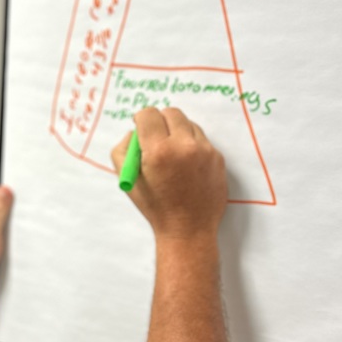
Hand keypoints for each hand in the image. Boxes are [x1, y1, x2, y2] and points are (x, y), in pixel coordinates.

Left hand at [0, 186, 13, 290]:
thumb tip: (5, 190)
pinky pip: (7, 235)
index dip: (11, 193)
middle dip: (15, 210)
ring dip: (15, 225)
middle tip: (24, 213)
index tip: (23, 197)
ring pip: (6, 222)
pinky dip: (14, 236)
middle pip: (4, 208)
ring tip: (21, 227)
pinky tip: (17, 240)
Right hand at [111, 108, 226, 240]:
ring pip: (188, 124)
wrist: (188, 229)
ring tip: (172, 155)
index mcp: (158, 151)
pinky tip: (187, 166)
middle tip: (155, 136)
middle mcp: (184, 146)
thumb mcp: (129, 180)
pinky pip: (202, 139)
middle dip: (160, 120)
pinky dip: (192, 146)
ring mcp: (204, 150)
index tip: (140, 126)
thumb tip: (133, 132)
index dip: (141, 119)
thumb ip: (123, 150)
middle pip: (171, 113)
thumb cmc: (156, 207)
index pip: (149, 114)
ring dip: (177, 132)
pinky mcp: (217, 157)